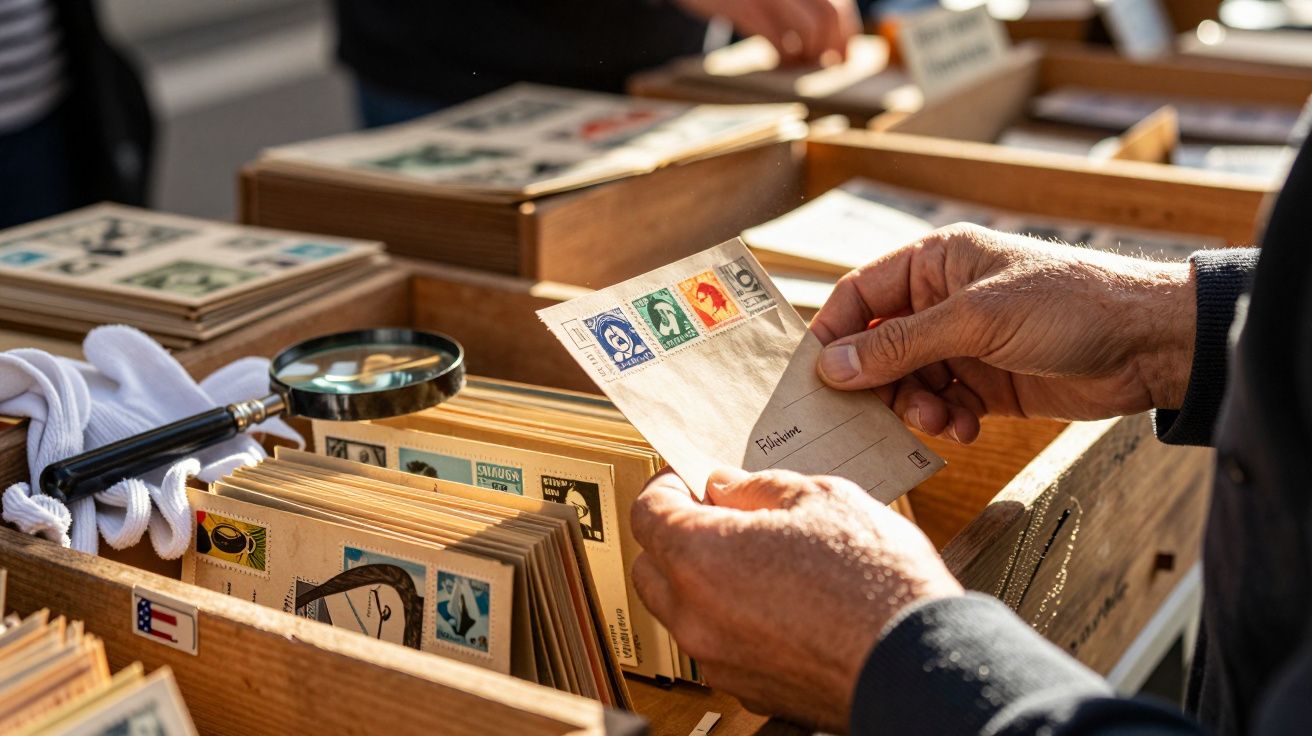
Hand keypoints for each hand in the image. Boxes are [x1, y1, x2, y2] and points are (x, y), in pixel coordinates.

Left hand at [631, 467, 961, 731]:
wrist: (919, 664)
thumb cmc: (877, 582)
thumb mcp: (820, 498)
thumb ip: (758, 487)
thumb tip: (728, 487)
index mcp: (700, 558)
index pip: (647, 511)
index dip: (669, 484)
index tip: (694, 477)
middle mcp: (695, 616)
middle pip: (651, 565)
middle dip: (675, 533)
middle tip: (721, 512)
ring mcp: (719, 659)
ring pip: (681, 610)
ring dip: (701, 579)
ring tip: (758, 555)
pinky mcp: (750, 689)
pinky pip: (718, 644)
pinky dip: (731, 619)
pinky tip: (777, 598)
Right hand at [674, 0, 860, 63]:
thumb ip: (797, 7)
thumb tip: (827, 42)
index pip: (838, 6)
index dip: (845, 35)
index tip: (841, 59)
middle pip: (829, 17)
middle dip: (829, 48)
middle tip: (821, 68)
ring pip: (809, 29)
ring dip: (806, 55)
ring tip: (793, 64)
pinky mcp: (746, 6)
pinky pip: (777, 39)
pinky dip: (782, 57)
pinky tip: (775, 62)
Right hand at [812, 224, 1196, 443]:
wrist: (1149, 345)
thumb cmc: (1069, 304)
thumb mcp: (977, 319)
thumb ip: (901, 344)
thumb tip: (832, 366)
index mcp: (935, 263)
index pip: (860, 295)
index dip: (834, 333)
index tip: (816, 376)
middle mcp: (942, 302)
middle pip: (876, 346)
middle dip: (876, 382)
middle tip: (874, 413)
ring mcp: (963, 345)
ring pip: (906, 383)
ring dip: (914, 407)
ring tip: (941, 421)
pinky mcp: (986, 385)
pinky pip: (941, 406)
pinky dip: (946, 421)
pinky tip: (967, 428)